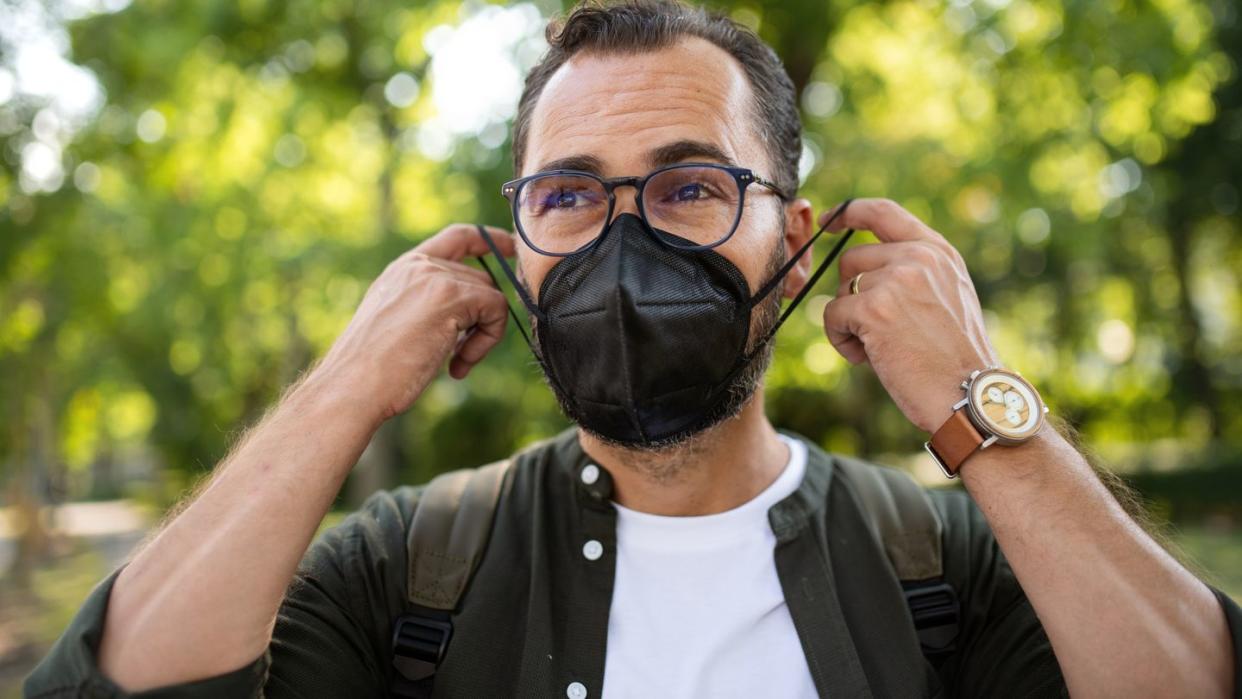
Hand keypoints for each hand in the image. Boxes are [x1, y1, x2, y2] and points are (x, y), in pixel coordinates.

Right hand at [314, 224, 515, 423]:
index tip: (510, 247)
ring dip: (482, 336)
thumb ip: (429, 305)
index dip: (488, 240)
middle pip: (481, 278)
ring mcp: (435, 277)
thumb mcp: (399, 322)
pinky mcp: (452, 295)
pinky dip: (486, 343)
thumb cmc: (372, 369)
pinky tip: (457, 367)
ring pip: (491, 295)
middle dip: (480, 318)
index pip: (457, 238)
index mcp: (404, 269)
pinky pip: (496, 310)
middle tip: (458, 355)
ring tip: (454, 363)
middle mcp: (420, 266)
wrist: (352, 385)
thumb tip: (471, 311)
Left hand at [819, 199, 1002, 433]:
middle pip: (851, 260)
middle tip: (877, 331)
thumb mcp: (946, 297)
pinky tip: (868, 359)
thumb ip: (913, 272)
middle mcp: (918, 257)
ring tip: (881, 349)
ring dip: (850, 324)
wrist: (971, 395)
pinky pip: (833, 315)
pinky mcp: (874, 308)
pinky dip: (841, 340)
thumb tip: (858, 269)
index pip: (883, 212)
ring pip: (841, 292)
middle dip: (853, 295)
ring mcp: (896, 280)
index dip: (849, 212)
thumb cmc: (955, 358)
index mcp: (937, 251)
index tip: (829, 220)